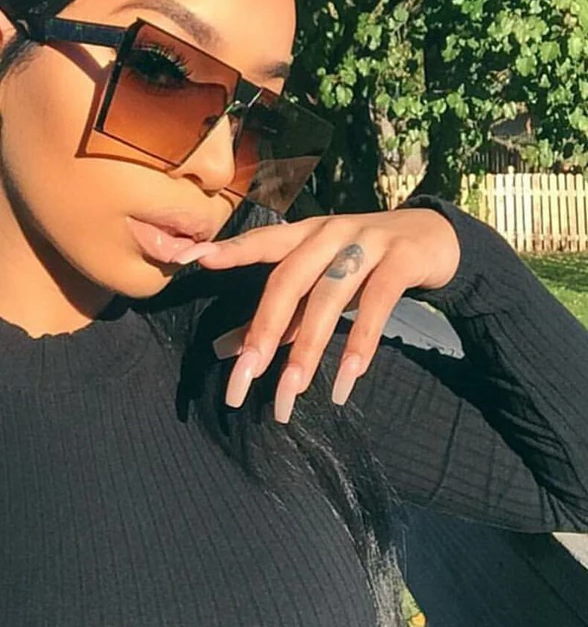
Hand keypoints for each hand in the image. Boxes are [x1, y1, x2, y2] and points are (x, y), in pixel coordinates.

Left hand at [175, 207, 459, 422]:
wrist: (434, 238)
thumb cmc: (362, 263)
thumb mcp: (318, 283)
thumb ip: (276, 315)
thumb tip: (224, 350)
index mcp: (303, 236)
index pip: (261, 242)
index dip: (229, 250)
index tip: (192, 259)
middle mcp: (329, 233)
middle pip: (288, 280)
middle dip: (264, 330)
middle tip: (244, 377)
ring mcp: (367, 242)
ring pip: (329, 297)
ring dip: (308, 348)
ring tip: (291, 393)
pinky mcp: (402, 259)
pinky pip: (378, 304)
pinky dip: (360, 344)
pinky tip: (346, 381)